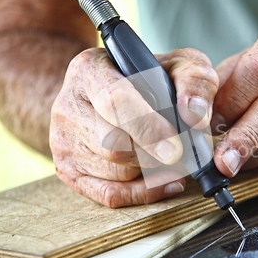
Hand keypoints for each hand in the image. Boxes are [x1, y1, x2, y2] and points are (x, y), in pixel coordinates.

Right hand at [50, 48, 218, 206]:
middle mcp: (68, 104)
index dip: (148, 128)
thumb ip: (194, 80)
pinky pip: (109, 194)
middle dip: (154, 152)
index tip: (175, 148)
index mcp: (90, 69)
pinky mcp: (67, 169)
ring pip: (116, 171)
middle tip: (178, 148)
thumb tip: (195, 116)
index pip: (115, 101)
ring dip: (151, 169)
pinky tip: (164, 181)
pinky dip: (142, 192)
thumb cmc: (146, 78)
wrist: (105, 93)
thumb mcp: (177, 63)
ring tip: (165, 153)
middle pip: (115, 145)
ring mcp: (62, 140)